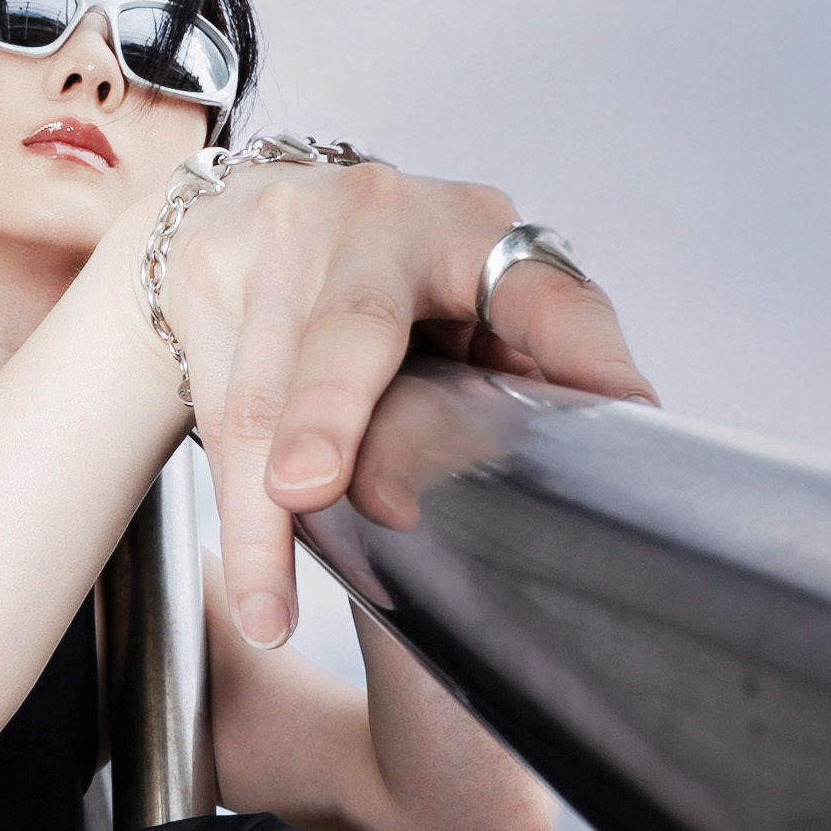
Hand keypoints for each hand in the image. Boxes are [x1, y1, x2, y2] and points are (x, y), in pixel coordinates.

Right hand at [150, 163, 655, 645]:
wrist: (236, 221)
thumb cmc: (374, 276)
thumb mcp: (468, 297)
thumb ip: (526, 356)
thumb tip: (607, 444)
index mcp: (471, 230)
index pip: (540, 288)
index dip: (580, 350)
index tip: (620, 413)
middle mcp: (376, 223)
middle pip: (350, 330)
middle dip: (328, 412)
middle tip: (311, 487)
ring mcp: (283, 250)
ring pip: (261, 399)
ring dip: (263, 518)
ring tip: (274, 609)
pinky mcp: (211, 287)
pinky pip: (217, 418)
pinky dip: (236, 516)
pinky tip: (256, 588)